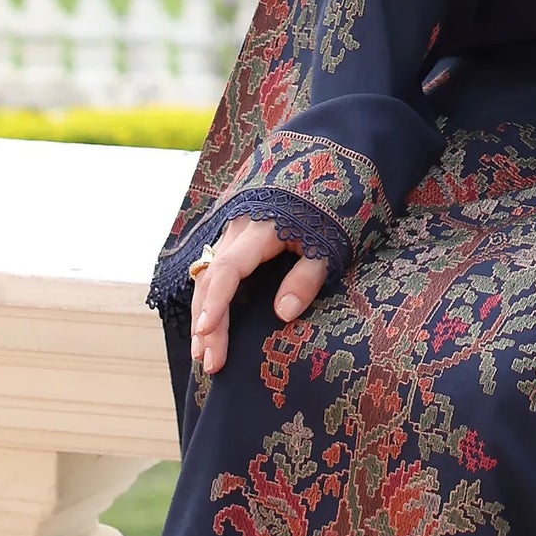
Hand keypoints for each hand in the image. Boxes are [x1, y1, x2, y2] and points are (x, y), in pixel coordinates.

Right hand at [189, 217, 327, 375]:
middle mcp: (238, 230)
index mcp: (259, 229)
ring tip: (204, 354)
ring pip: (208, 277)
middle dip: (206, 323)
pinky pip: (216, 272)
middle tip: (209, 363)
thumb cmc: (331, 210)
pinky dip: (211, 301)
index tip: (207, 331)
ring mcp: (234, 233)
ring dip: (204, 316)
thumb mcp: (328, 244)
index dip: (215, 302)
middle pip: (211, 280)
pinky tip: (210, 327)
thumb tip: (283, 314)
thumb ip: (306, 277)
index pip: (228, 270)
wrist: (330, 173)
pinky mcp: (237, 240)